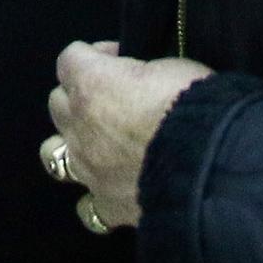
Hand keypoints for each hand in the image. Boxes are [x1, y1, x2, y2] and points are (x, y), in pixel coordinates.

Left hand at [46, 39, 211, 231]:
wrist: (210, 162)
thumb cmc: (193, 102)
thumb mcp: (168, 66)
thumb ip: (138, 73)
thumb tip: (136, 82)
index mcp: (90, 84)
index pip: (70, 57)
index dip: (96, 56)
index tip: (121, 59)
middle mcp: (79, 126)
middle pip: (58, 103)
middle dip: (81, 97)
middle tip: (114, 99)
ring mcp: (88, 168)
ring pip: (52, 153)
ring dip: (72, 144)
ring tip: (98, 145)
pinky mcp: (107, 204)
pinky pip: (87, 206)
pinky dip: (97, 195)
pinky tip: (115, 189)